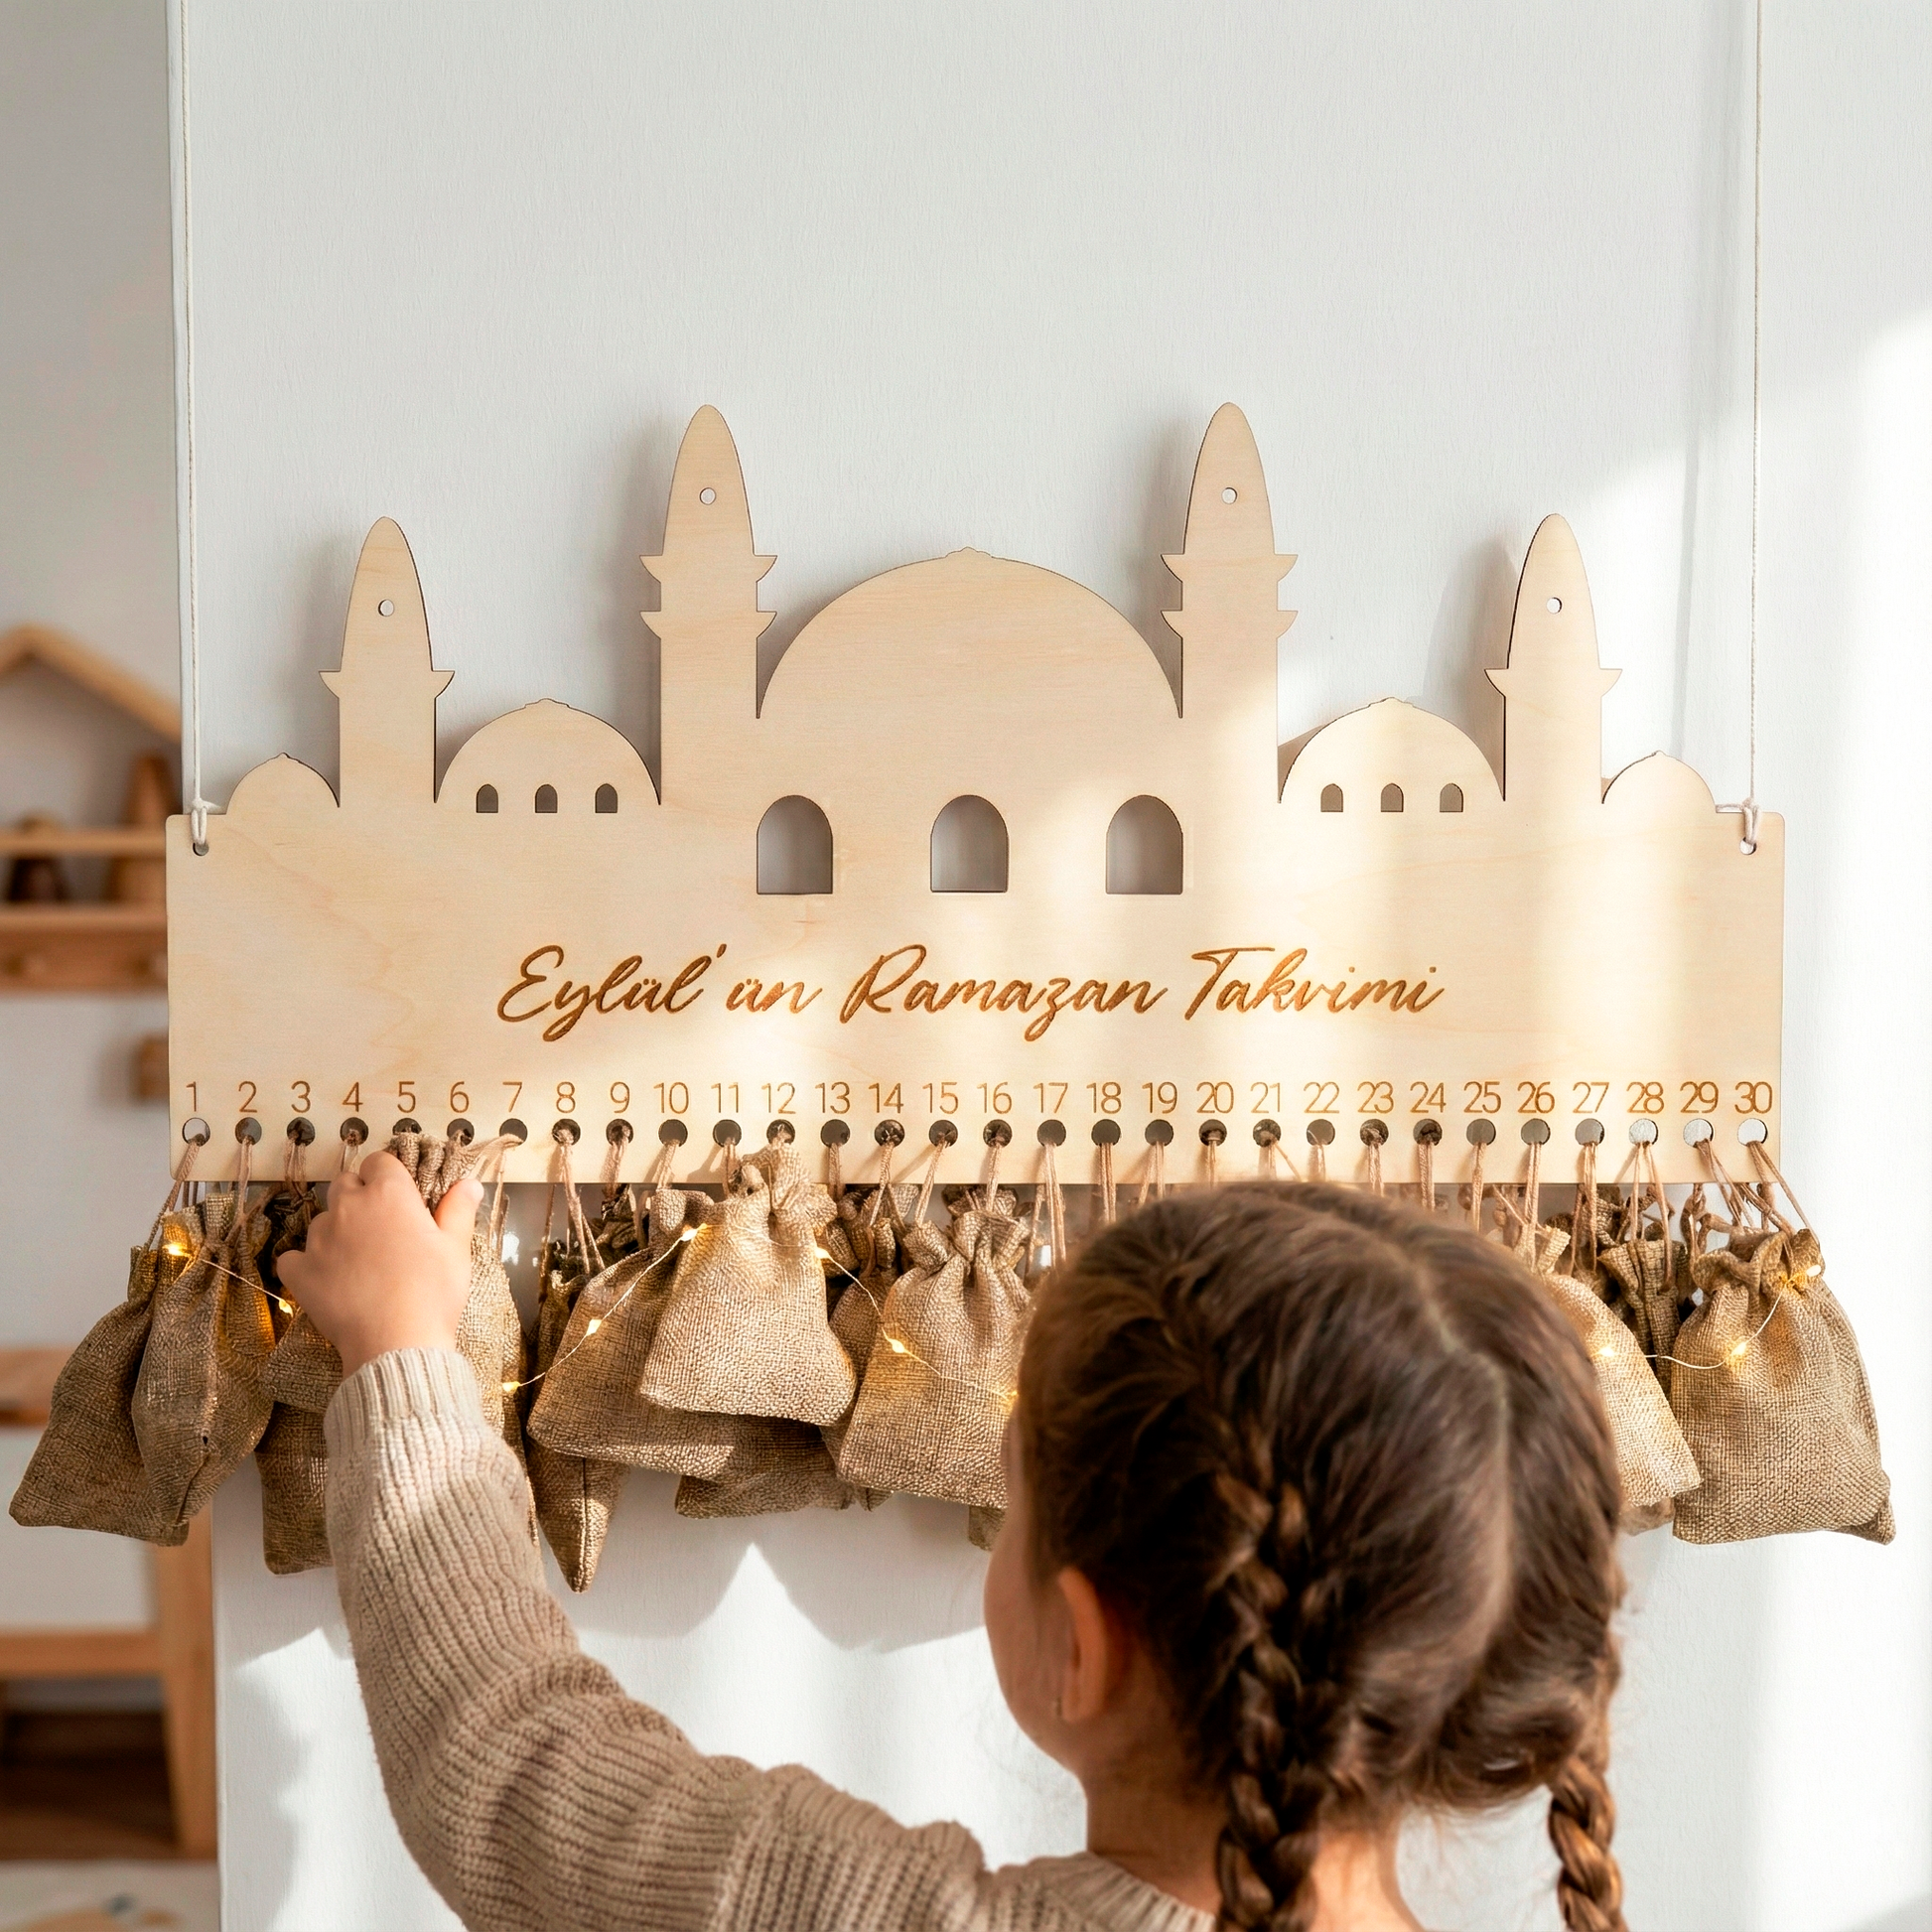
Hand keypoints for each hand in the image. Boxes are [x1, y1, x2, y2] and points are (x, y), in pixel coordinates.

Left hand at [278, 1152, 481, 1377]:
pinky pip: (293, 1257)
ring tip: (358, 1260)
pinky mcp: (300, 1271)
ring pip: (321, 1219)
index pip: (379, 1161)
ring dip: (336, 1230)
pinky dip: (305, 1263)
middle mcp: (349, 1207)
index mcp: (389, 1194)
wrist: (397, 1342)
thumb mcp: (456, 1248)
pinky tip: (325, 1278)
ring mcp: (319, 1239)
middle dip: (360, 1196)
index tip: (401, 1198)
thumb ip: (458, 1209)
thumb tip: (469, 1183)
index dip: (389, 1176)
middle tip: (382, 1228)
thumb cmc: (434, 1291)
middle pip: (345, 1183)